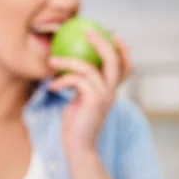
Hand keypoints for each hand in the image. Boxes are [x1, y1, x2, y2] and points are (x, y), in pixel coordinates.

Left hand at [48, 30, 132, 153]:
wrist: (78, 147)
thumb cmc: (75, 123)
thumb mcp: (79, 98)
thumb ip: (81, 82)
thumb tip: (68, 63)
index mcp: (111, 90)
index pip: (126, 66)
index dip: (123, 49)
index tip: (111, 33)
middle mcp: (112, 91)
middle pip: (114, 60)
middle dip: (102, 42)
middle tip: (86, 31)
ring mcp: (105, 97)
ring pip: (89, 68)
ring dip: (67, 62)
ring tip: (52, 61)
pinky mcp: (94, 102)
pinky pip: (77, 81)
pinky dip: (63, 80)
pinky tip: (52, 85)